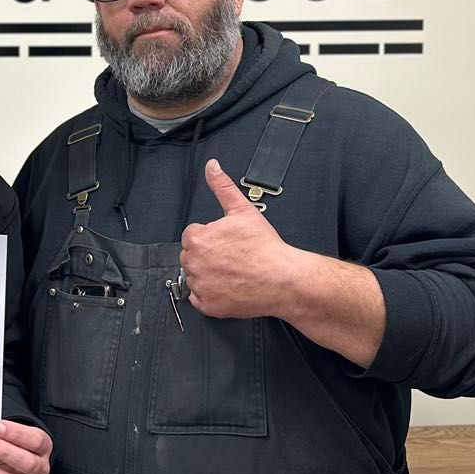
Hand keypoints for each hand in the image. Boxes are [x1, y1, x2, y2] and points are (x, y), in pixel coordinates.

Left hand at [180, 159, 299, 319]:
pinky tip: (229, 286)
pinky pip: (199, 299)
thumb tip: (212, 167)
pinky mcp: (208, 306)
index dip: (210, 237)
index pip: (192, 235)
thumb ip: (222, 186)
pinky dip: (210, 295)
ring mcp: (201, 287)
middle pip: (191, 256)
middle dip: (207, 255)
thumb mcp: (243, 210)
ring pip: (195, 277)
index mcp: (198, 239)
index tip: (226, 242)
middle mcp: (194, 264)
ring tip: (232, 271)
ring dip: (208, 274)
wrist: (284, 279)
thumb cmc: (265, 248)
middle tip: (231, 257)